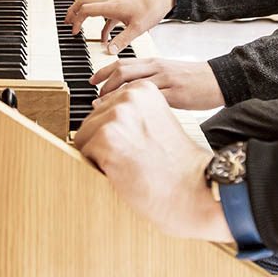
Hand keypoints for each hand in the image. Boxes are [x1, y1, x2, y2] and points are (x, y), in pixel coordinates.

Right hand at [63, 0, 174, 52]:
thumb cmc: (152, 8)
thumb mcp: (138, 28)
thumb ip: (122, 40)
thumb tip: (108, 50)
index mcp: (112, 6)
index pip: (86, 9)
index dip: (76, 19)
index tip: (72, 30)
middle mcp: (111, 2)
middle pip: (85, 1)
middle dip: (73, 11)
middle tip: (66, 22)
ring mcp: (116, 3)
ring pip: (94, 5)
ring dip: (84, 15)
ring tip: (78, 26)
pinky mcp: (122, 7)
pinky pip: (106, 14)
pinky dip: (101, 24)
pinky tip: (104, 37)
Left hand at [75, 81, 231, 242]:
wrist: (194, 188)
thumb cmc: (177, 164)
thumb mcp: (158, 121)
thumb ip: (134, 113)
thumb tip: (103, 119)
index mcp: (143, 89)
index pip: (106, 105)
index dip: (114, 131)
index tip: (130, 143)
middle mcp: (129, 96)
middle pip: (93, 119)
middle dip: (104, 142)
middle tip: (132, 157)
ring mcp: (117, 115)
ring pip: (85, 135)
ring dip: (99, 154)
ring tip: (128, 164)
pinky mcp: (106, 137)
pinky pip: (83, 151)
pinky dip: (96, 166)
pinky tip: (122, 171)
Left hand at [92, 57, 224, 109]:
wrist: (219, 79)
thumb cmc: (193, 78)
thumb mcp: (167, 73)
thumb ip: (149, 78)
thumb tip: (128, 91)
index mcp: (154, 62)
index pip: (121, 63)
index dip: (103, 72)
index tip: (92, 82)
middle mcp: (156, 68)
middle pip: (122, 72)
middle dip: (104, 86)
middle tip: (95, 100)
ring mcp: (166, 81)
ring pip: (133, 86)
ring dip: (115, 99)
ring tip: (106, 111)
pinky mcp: (176, 95)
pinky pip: (150, 101)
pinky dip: (136, 110)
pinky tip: (129, 119)